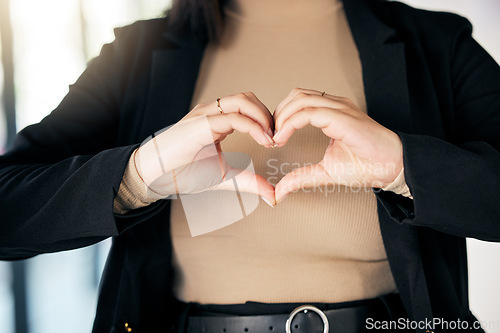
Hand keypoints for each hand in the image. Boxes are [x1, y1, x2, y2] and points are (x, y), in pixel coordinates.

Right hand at [134, 92, 276, 204]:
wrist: (155, 176)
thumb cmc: (184, 173)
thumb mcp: (225, 178)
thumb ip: (249, 182)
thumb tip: (272, 194)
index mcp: (217, 121)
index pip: (248, 108)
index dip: (266, 121)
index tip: (276, 141)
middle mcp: (212, 113)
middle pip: (248, 98)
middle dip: (268, 115)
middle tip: (278, 137)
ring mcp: (206, 115)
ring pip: (243, 101)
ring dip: (263, 116)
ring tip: (272, 137)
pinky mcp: (201, 123)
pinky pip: (233, 117)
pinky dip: (254, 126)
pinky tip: (264, 140)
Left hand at [272, 88, 402, 202]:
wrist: (392, 167)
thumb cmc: (366, 166)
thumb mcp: (325, 172)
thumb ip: (302, 177)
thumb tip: (280, 190)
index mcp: (332, 113)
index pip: (299, 102)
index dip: (281, 117)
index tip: (272, 138)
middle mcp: (335, 105)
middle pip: (296, 96)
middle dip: (277, 114)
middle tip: (269, 137)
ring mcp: (339, 108)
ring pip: (300, 99)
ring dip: (281, 117)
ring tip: (274, 139)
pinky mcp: (342, 117)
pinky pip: (309, 112)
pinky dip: (290, 123)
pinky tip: (282, 138)